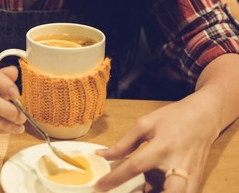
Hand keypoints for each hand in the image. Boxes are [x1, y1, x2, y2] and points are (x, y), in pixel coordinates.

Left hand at [95, 92, 220, 192]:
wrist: (204, 117)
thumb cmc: (173, 118)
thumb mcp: (145, 124)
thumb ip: (123, 143)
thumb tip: (103, 155)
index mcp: (162, 147)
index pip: (134, 167)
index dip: (114, 179)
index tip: (99, 187)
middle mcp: (179, 166)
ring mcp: (190, 177)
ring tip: (141, 187)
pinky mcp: (195, 183)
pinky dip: (164, 192)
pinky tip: (154, 186)